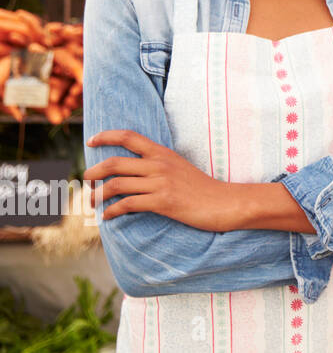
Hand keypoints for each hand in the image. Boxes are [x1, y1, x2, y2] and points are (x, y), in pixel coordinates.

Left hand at [85, 130, 241, 231]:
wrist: (225, 203)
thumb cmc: (203, 189)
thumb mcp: (180, 168)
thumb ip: (159, 166)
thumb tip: (135, 171)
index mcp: (163, 153)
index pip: (129, 136)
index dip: (106, 136)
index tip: (91, 141)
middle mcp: (159, 164)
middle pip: (114, 163)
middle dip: (93, 172)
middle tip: (86, 181)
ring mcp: (161, 183)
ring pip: (116, 185)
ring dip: (97, 195)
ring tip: (91, 202)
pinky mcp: (163, 202)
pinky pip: (127, 204)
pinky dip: (112, 211)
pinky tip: (107, 216)